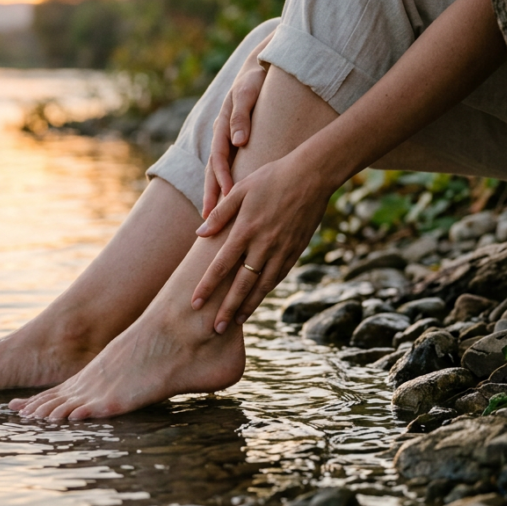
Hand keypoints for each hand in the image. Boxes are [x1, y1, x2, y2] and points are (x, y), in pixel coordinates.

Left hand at [193, 152, 331, 333]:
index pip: (221, 267)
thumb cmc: (271, 178)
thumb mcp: (241, 190)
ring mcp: (282, 250)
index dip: (206, 287)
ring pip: (262, 286)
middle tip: (215, 330)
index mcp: (245, 230)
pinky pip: (278, 276)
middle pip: (241, 286)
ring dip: (248, 306)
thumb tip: (200, 234)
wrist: (312, 176)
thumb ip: (220, 214)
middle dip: (227, 310)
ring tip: (236, 322)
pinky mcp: (296, 251)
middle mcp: (263, 245)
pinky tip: (258, 299)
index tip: (194, 304)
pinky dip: (267, 291)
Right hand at [202, 34, 272, 217]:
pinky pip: (228, 167)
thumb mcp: (248, 91)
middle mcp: (221, 135)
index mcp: (223, 125)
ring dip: (215, 194)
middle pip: (213, 170)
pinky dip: (226, 184)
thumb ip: (242, 115)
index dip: (223, 177)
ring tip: (212, 218)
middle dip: (211, 195)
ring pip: (218, 172)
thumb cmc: (255, 80)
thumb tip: (239, 140)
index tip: (227, 196)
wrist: (258, 69)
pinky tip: (228, 201)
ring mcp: (226, 140)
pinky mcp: (235, 144)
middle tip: (209, 220)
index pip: (220, 157)